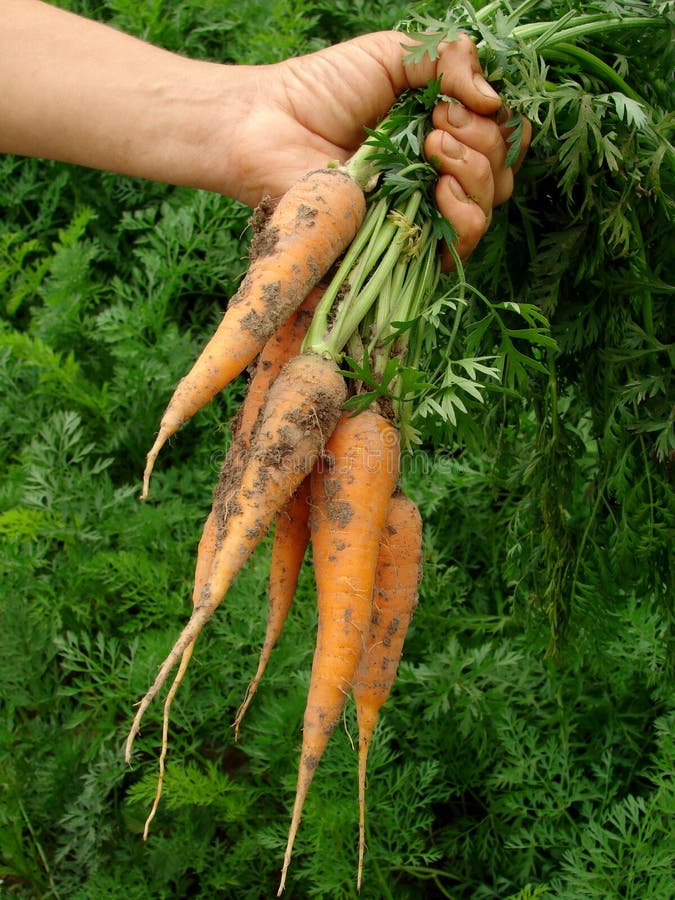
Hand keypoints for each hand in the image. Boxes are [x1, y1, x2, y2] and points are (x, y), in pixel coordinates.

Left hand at [232, 32, 529, 259]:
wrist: (271, 127)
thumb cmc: (323, 88)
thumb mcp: (392, 54)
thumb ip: (449, 58)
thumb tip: (496, 99)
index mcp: (441, 132)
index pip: (502, 138)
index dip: (497, 121)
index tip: (456, 102)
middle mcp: (437, 176)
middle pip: (501, 173)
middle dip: (484, 142)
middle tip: (438, 124)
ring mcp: (420, 214)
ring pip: (486, 209)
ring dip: (476, 172)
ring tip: (433, 147)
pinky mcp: (401, 247)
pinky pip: (457, 249)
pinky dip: (465, 215)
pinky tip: (440, 187)